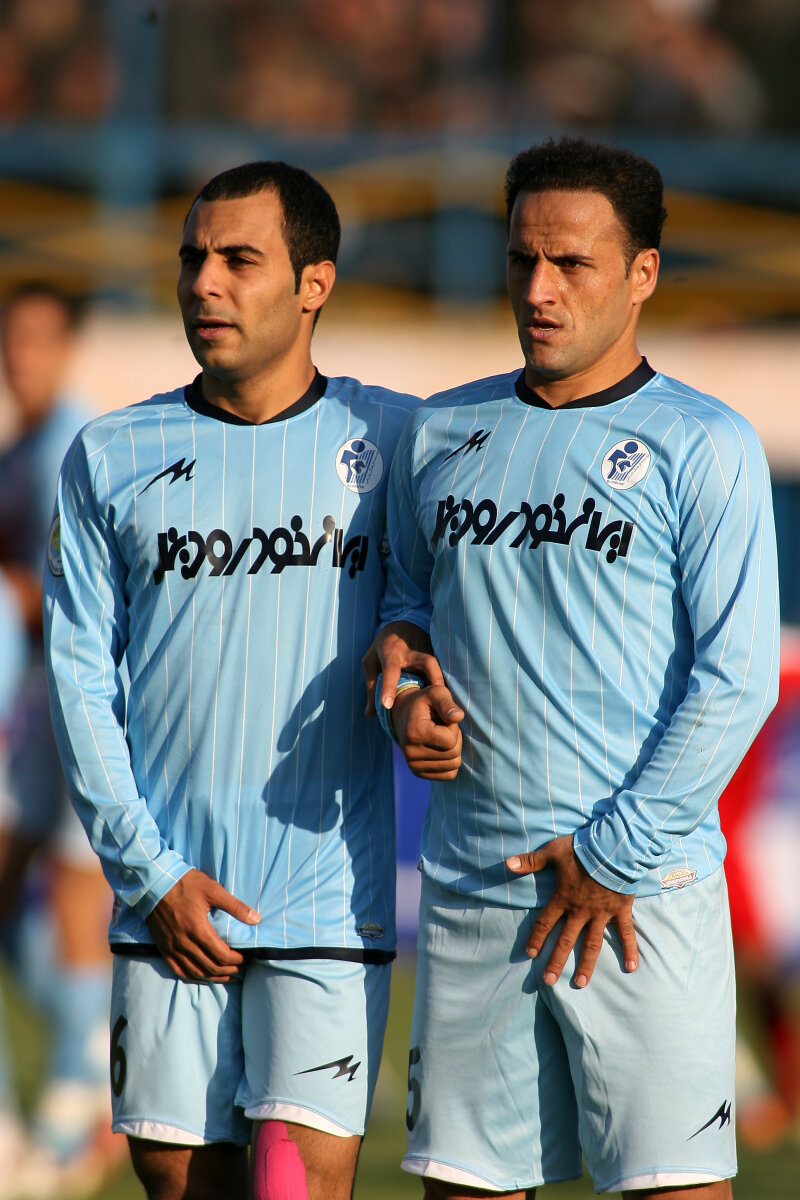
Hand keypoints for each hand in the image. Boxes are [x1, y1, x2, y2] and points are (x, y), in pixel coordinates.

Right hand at [146, 868, 260, 982]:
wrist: (154, 883)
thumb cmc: (186, 883)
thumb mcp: (213, 889)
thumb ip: (235, 906)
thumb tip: (256, 919)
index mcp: (198, 929)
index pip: (221, 955)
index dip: (235, 960)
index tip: (243, 958)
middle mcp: (184, 943)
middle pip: (210, 967)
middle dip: (227, 970)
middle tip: (239, 968)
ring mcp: (172, 948)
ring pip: (195, 972)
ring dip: (213, 977)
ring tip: (226, 977)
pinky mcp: (164, 948)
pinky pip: (179, 971)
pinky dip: (193, 977)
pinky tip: (203, 977)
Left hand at [363, 620, 444, 716]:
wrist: (401, 625)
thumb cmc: (382, 648)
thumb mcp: (371, 663)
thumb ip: (372, 687)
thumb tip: (370, 714)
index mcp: (391, 652)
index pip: (391, 670)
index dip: (388, 687)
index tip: (387, 706)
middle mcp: (412, 650)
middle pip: (427, 662)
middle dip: (434, 679)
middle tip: (437, 699)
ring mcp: (428, 649)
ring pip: (440, 665)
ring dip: (444, 682)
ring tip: (447, 701)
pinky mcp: (437, 650)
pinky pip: (443, 667)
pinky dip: (446, 680)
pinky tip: (448, 695)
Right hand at [390, 685, 463, 779]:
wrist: (403, 714)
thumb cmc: (424, 702)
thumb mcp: (435, 693)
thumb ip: (447, 704)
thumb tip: (459, 717)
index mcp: (414, 732)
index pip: (451, 740)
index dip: (453, 728)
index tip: (444, 719)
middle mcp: (410, 752)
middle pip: (454, 754)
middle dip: (454, 738)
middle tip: (442, 727)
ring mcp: (413, 765)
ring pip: (453, 766)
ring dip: (453, 749)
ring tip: (440, 736)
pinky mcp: (417, 772)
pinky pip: (449, 775)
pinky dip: (450, 762)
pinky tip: (440, 748)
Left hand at [506, 835, 637, 987]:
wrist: (614, 848)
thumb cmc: (582, 850)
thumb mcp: (553, 851)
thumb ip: (531, 861)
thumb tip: (507, 864)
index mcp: (563, 898)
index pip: (545, 922)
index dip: (536, 937)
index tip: (530, 953)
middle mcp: (581, 911)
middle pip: (566, 940)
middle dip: (556, 961)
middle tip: (549, 981)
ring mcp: (601, 914)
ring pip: (592, 944)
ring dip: (586, 964)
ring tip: (581, 983)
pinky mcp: (620, 911)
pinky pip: (626, 933)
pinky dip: (629, 950)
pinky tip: (631, 967)